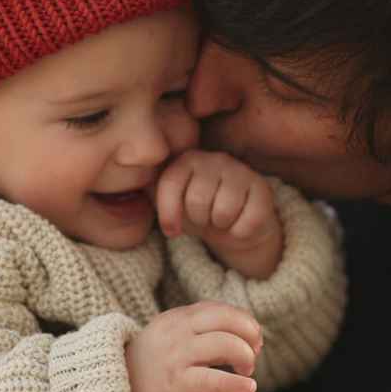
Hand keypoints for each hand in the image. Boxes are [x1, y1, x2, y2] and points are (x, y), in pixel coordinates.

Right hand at [125, 301, 261, 391]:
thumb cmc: (152, 369)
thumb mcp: (174, 341)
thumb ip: (205, 335)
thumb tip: (248, 338)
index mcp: (176, 318)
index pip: (220, 309)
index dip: (244, 322)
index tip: (253, 340)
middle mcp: (175, 332)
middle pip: (226, 319)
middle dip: (250, 334)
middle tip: (255, 352)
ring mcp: (175, 356)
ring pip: (225, 345)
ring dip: (246, 357)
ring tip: (246, 372)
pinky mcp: (176, 383)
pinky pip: (214, 379)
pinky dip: (237, 384)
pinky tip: (249, 388)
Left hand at [157, 149, 282, 278]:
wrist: (235, 226)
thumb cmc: (197, 212)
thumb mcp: (171, 203)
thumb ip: (150, 188)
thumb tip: (126, 166)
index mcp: (188, 159)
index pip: (170, 184)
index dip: (168, 214)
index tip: (171, 231)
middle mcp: (216, 159)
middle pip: (197, 201)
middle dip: (199, 220)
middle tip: (205, 218)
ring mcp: (242, 171)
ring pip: (223, 211)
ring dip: (220, 225)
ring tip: (221, 219)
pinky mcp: (264, 190)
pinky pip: (247, 221)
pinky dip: (240, 232)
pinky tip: (240, 224)